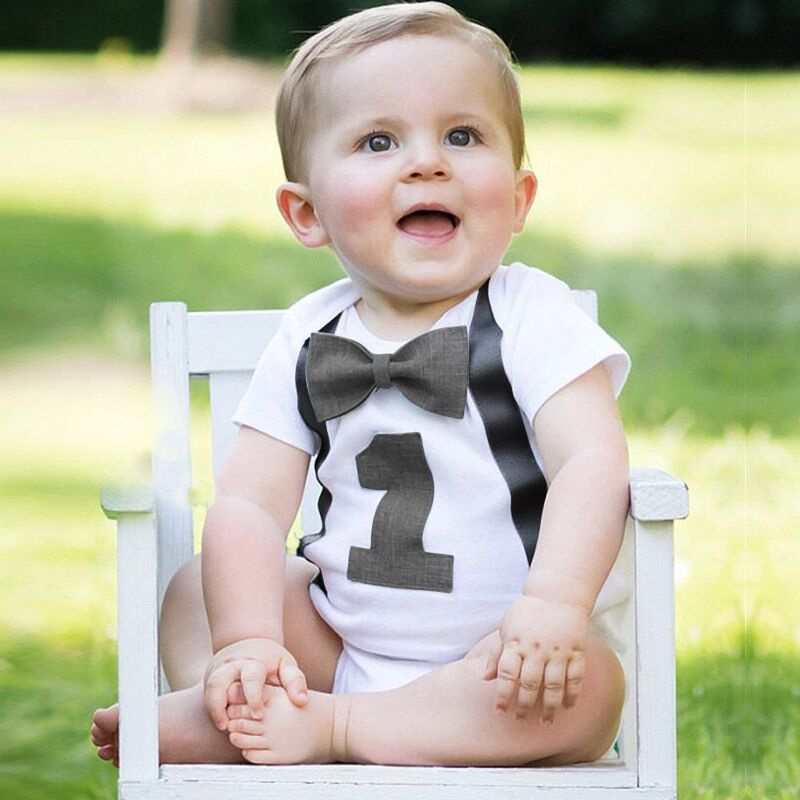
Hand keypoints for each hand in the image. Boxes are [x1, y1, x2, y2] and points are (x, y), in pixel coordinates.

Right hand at [203, 637, 307, 730]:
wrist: (249, 645)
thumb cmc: (272, 662)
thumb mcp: (286, 666)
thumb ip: (294, 682)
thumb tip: (301, 702)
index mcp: (255, 661)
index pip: (251, 676)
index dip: (253, 696)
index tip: (258, 715)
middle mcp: (234, 664)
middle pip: (223, 679)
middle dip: (224, 703)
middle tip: (232, 725)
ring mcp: (221, 670)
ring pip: (212, 686)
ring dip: (215, 708)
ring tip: (225, 727)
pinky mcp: (212, 679)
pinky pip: (208, 695)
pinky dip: (213, 710)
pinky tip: (222, 723)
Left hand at [482, 595, 588, 723]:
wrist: (557, 594)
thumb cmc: (528, 612)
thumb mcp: (506, 627)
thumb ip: (496, 653)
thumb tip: (485, 677)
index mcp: (516, 643)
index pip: (507, 674)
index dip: (502, 694)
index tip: (500, 711)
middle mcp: (536, 649)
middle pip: (530, 684)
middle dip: (524, 706)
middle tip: (520, 720)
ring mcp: (558, 651)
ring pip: (554, 685)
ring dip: (549, 706)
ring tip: (545, 721)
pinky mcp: (576, 651)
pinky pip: (576, 677)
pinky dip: (573, 694)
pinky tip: (568, 706)